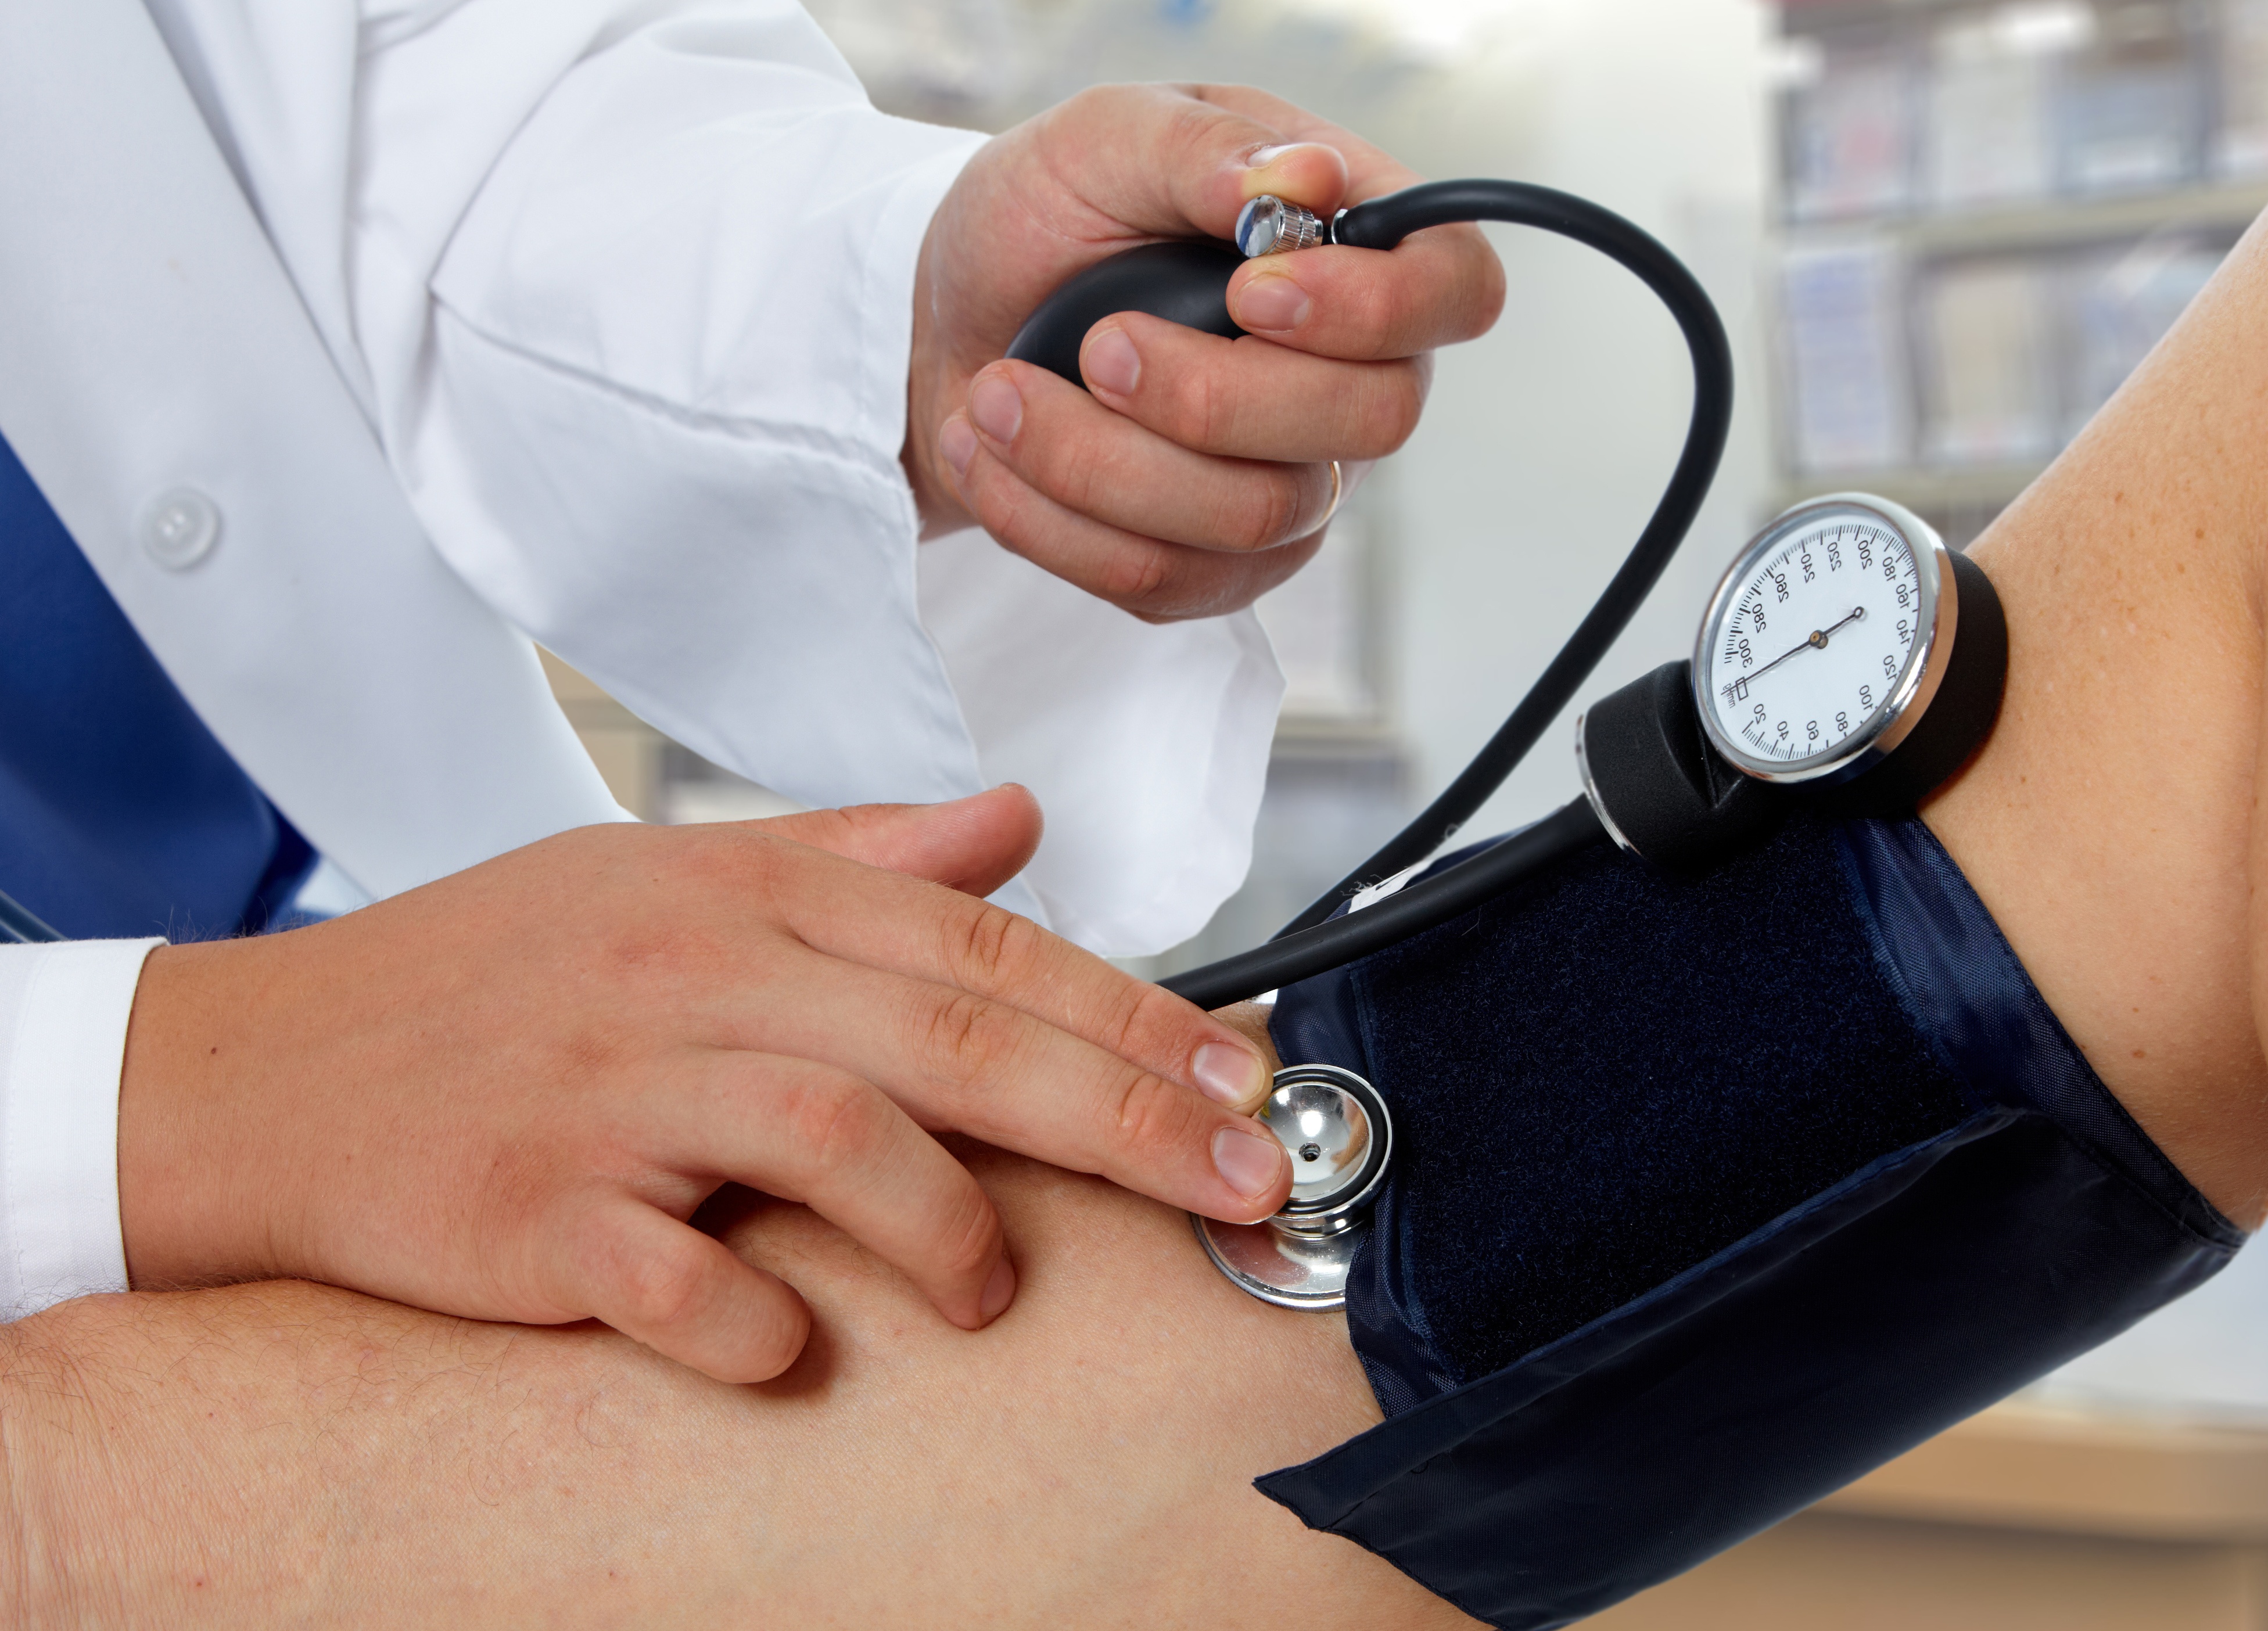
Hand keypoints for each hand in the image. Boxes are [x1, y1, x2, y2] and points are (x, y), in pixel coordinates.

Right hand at [115, 787, 1290, 1382]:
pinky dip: (753, 1317)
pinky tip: (792, 1343)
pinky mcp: (533, 1208)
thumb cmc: (488, 973)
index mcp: (746, 889)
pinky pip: (674, 1272)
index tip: (1243, 1079)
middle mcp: (695, 972)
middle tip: (1241, 1181)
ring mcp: (613, 1089)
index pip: (983, 944)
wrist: (266, 1064)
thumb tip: (1017, 820)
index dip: (1130, 1015)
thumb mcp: (673, 874)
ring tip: (992, 1289)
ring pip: (833, 1133)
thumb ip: (862, 850)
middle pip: (952, 1037)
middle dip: (1122, 1116)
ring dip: (946, 1225)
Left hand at [904, 83, 1504, 620]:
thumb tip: (1307, 180)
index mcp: (1350, 249)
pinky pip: (1165, 581)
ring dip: (1097, 462)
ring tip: (999, 398)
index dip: (1379, 309)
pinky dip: (1053, 522)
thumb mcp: (1103, 138)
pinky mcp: (1217, 568)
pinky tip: (995, 454)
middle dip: (1206, 397)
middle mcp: (1348, 377)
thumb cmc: (1041, 218)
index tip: (1252, 290)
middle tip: (1096, 343)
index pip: (1456, 290)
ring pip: (1251, 519)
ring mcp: (1291, 484)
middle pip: (1367, 425)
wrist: (947, 325)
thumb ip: (1206, 148)